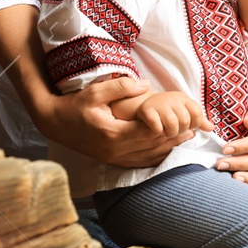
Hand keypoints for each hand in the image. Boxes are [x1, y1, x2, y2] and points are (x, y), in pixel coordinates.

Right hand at [41, 76, 188, 168]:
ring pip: (147, 156)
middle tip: (194, 129)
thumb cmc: (74, 105)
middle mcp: (115, 151)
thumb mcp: (96, 92)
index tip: (184, 118)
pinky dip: (154, 157)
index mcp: (113, 134)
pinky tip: (166, 150)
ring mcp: (113, 158)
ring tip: (186, 138)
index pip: (149, 131)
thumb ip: (122, 87)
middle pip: (152, 146)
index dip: (169, 125)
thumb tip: (147, 85)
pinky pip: (138, 162)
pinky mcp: (111, 160)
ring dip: (168, 148)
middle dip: (173, 137)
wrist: (53, 122)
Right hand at [135, 90, 208, 136]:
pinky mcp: (147, 110)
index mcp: (184, 99)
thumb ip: (198, 121)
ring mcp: (159, 104)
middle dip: (181, 130)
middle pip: (185, 121)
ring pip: (172, 125)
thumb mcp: (185, 111)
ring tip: (167, 132)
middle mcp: (173, 99)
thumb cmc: (170, 110)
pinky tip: (157, 130)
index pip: (197, 113)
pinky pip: (157, 127)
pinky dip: (158, 132)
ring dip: (170, 133)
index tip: (189, 126)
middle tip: (175, 130)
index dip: (195, 124)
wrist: (146, 104)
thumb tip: (211, 128)